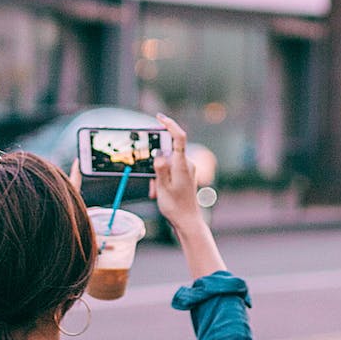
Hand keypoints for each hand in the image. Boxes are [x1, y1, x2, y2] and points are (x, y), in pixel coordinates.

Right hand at [150, 114, 204, 231]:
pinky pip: (171, 169)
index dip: (170, 124)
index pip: (179, 137)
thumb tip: (159, 153)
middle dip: (156, 161)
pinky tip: (159, 191)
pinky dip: (163, 177)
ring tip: (156, 191)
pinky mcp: (186, 175)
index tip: (159, 117)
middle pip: (169, 151)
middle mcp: (187, 164)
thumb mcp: (162, 187)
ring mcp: (187, 169)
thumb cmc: (176, 207)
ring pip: (168, 162)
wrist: (188, 221)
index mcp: (182, 165)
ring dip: (158, 173)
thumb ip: (160, 168)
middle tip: (152, 180)